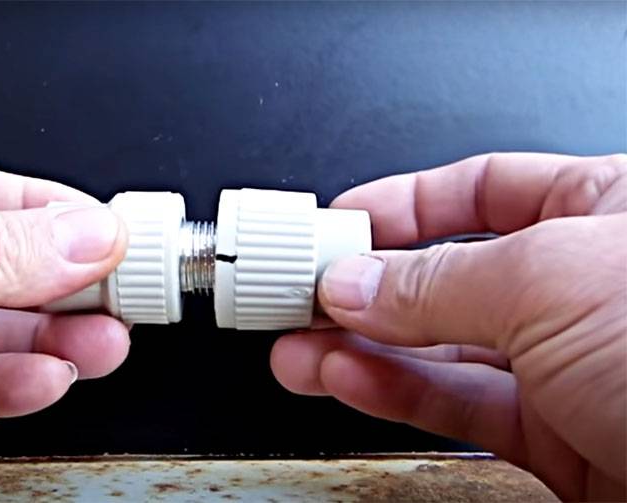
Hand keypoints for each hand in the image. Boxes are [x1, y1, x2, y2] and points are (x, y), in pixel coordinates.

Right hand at [271, 153, 626, 500]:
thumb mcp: (550, 279)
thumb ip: (437, 280)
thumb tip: (354, 279)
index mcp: (606, 210)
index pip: (483, 190)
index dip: (403, 204)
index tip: (339, 223)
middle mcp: (583, 286)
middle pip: (447, 273)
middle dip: (366, 285)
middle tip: (302, 295)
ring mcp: (568, 366)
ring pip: (442, 348)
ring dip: (362, 348)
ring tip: (300, 348)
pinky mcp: (559, 439)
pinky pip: (460, 405)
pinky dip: (396, 393)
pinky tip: (348, 381)